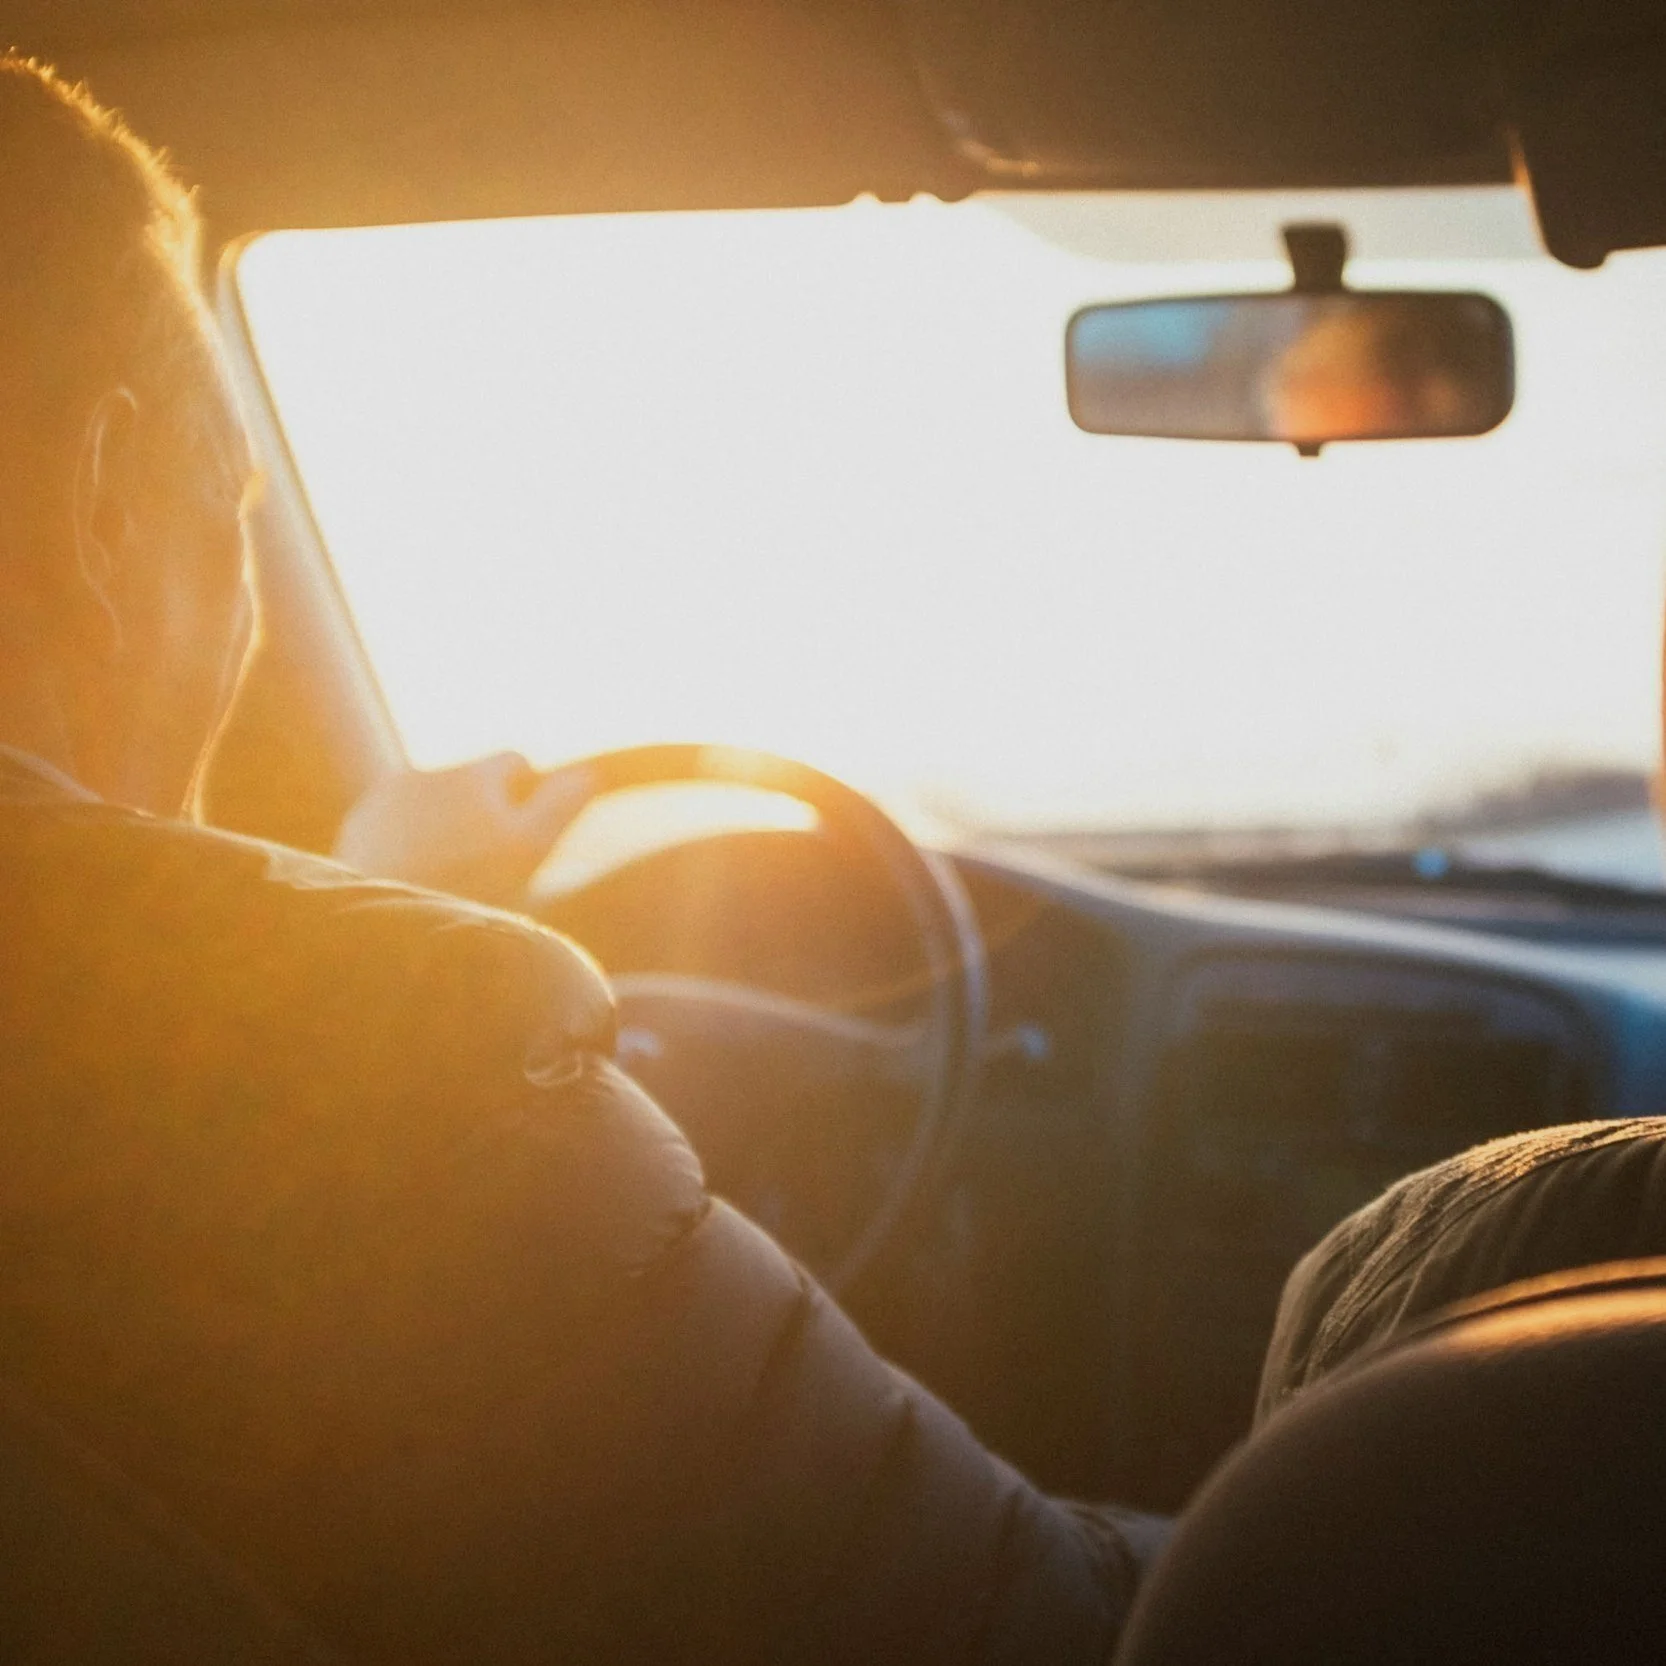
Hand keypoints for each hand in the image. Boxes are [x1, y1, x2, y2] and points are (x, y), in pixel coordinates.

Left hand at [332, 752, 593, 908]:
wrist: (382, 926)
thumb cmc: (464, 889)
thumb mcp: (529, 848)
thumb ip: (561, 804)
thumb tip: (589, 772)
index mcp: (472, 775)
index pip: (513, 761)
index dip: (526, 797)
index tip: (523, 836)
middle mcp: (425, 774)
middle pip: (469, 783)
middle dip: (480, 813)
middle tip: (486, 868)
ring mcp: (383, 800)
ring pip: (429, 804)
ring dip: (441, 829)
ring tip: (445, 881)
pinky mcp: (355, 829)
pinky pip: (391, 826)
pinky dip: (404, 846)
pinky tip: (410, 883)